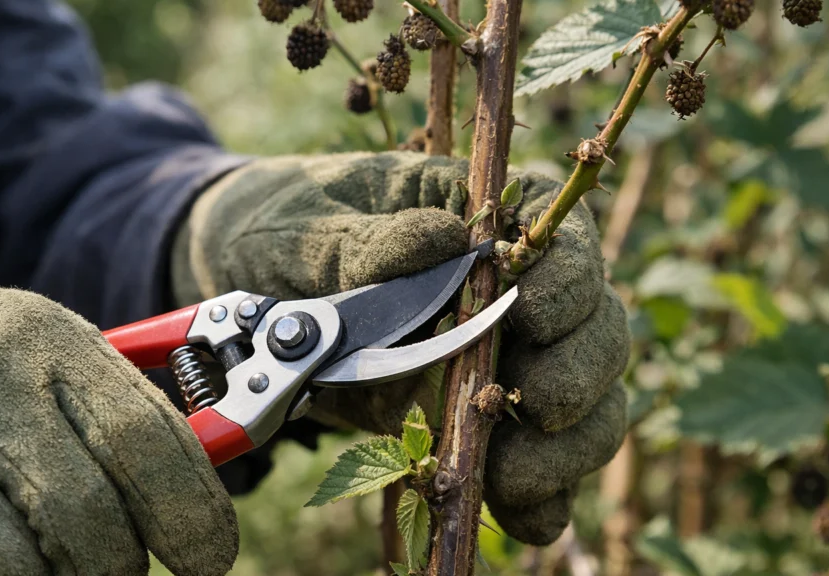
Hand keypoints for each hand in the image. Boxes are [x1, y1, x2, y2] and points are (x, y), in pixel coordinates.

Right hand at [0, 275, 236, 575]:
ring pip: (21, 570)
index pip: (143, 438)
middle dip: (122, 563)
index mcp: (42, 342)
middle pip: (86, 516)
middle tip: (121, 565)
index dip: (191, 511)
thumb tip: (199, 505)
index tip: (210, 555)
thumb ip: (129, 419)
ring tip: (54, 560)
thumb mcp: (59, 360)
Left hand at [174, 151, 629, 544]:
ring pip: (579, 402)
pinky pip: (529, 459)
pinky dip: (538, 495)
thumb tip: (444, 239)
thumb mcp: (307, 228)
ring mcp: (494, 359)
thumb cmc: (280, 232)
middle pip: (592, 326)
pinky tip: (522, 514)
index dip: (568, 274)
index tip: (534, 310)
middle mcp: (503, 291)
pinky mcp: (469, 419)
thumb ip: (370, 241)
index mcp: (476, 217)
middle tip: (541, 404)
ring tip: (517, 476)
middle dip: (576, 371)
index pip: (558, 234)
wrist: (235, 288)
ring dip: (565, 446)